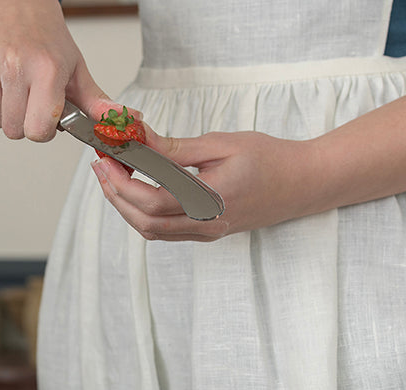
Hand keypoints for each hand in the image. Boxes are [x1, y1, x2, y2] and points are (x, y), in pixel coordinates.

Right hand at [0, 0, 112, 140]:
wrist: (14, 0)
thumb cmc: (46, 36)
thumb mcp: (75, 67)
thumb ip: (96, 101)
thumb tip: (124, 121)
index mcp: (46, 69)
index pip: (37, 130)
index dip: (42, 130)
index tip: (44, 116)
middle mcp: (15, 65)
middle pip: (13, 130)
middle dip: (23, 122)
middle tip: (28, 98)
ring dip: (3, 111)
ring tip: (13, 87)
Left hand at [91, 126, 320, 240]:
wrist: (303, 183)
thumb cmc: (269, 158)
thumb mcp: (220, 144)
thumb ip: (175, 148)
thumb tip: (137, 140)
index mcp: (211, 201)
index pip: (152, 201)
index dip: (121, 183)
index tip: (106, 158)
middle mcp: (206, 225)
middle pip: (145, 222)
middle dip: (116, 194)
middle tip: (102, 165)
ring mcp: (207, 233)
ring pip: (151, 231)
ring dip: (126, 205)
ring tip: (113, 174)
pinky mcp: (207, 233)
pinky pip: (165, 231)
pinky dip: (143, 212)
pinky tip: (136, 188)